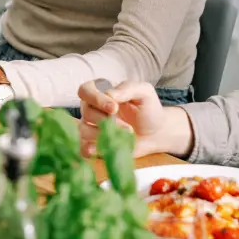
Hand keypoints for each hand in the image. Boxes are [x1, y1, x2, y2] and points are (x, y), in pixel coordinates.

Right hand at [78, 80, 193, 158]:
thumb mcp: (144, 92)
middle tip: (127, 127)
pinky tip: (96, 149)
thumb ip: (128, 88)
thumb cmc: (149, 109)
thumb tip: (109, 94)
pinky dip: (87, 149)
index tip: (113, 108)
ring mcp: (92, 127)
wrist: (156, 133)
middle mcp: (93, 108)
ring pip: (84, 129)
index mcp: (101, 91)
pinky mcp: (94, 144)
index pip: (86, 90)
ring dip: (103, 134)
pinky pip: (82, 147)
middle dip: (104, 119)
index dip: (96, 99)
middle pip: (86, 111)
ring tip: (126, 136)